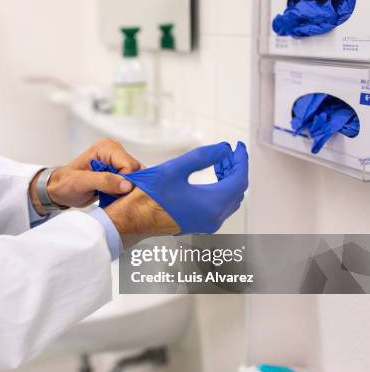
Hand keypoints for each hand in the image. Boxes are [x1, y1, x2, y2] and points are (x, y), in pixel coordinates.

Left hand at [30, 139, 141, 214]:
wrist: (60, 190)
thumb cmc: (65, 184)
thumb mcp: (80, 183)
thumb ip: (103, 181)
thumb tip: (127, 184)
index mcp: (106, 148)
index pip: (129, 165)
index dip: (126, 181)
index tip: (115, 192)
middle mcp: (114, 152)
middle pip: (136, 170)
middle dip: (128, 185)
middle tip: (113, 195)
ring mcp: (118, 162)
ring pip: (137, 177)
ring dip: (127, 190)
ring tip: (111, 195)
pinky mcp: (119, 172)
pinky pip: (132, 182)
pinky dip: (126, 192)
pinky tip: (114, 196)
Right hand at [101, 142, 248, 240]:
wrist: (130, 221)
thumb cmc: (147, 198)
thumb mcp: (174, 169)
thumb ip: (202, 156)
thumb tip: (223, 149)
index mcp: (212, 204)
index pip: (239, 178)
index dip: (241, 160)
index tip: (238, 146)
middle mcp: (213, 218)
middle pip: (236, 190)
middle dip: (235, 168)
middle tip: (227, 153)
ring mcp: (205, 224)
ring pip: (228, 199)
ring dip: (227, 180)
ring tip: (218, 163)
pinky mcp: (196, 225)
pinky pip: (217, 207)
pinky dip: (218, 191)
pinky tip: (207, 180)